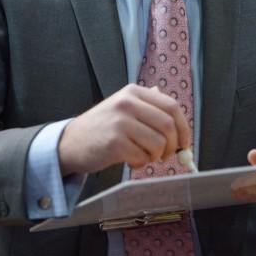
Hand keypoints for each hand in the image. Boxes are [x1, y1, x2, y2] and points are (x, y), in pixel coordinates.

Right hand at [58, 85, 191, 175]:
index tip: (185, 142)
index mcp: (133, 92)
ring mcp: (120, 122)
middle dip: (173, 145)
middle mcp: (127, 103)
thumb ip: (150, 111)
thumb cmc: (102, 128)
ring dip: (155, 156)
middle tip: (166, 155)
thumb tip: (180, 128)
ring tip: (143, 157)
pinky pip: (142, 157)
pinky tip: (130, 161)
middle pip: (168, 125)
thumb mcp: (124, 109)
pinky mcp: (114, 142)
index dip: (183, 127)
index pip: (171, 106)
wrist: (70, 142)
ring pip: (157, 143)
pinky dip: (140, 164)